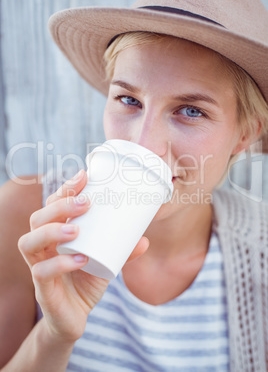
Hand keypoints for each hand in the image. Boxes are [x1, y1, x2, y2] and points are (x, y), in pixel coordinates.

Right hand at [18, 170, 148, 343]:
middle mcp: (42, 247)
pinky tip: (80, 259)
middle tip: (86, 202)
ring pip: (28, 242)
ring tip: (76, 230)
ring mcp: (38, 266)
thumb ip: (123, 250)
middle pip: (37, 218)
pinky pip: (41, 272)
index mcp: (55, 234)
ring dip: (52, 231)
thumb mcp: (106, 261)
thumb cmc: (86, 281)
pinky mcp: (42, 289)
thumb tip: (144, 239)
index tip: (85, 176)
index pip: (52, 205)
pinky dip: (60, 263)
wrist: (73, 318)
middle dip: (60, 206)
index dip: (65, 189)